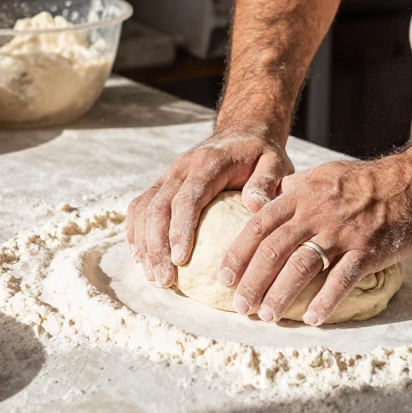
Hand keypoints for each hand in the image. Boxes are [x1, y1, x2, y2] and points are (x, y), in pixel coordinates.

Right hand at [126, 128, 293, 287]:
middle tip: (164, 280)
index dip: (180, 230)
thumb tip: (255, 205)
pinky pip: (140, 208)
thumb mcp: (275, 162)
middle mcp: (181, 168)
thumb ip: (266, 181)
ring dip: (144, 245)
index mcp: (208, 163)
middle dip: (156, 246)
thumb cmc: (260, 153)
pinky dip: (137, 234)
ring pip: (143, 209)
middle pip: (158, 208)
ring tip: (153, 277)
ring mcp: (168, 175)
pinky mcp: (162, 184)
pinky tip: (143, 260)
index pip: (187, 199)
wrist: (243, 132)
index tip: (180, 261)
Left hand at [217, 155, 411, 325]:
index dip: (239, 253)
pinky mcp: (366, 250)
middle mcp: (316, 213)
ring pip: (301, 266)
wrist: (411, 184)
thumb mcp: (321, 176)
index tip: (224, 276)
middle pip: (274, 250)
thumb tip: (263, 202)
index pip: (259, 225)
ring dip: (280, 295)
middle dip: (252, 281)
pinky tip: (311, 318)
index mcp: (301, 195)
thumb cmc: (363, 182)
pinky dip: (324, 301)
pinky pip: (341, 279)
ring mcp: (341, 233)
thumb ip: (292, 191)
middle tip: (239, 306)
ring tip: (266, 316)